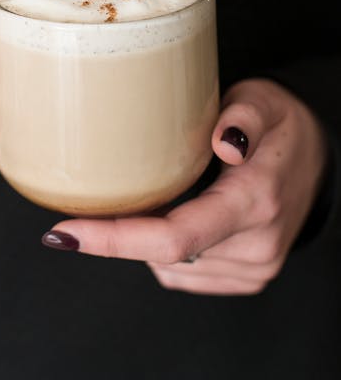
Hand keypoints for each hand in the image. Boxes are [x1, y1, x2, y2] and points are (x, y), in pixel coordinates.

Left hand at [42, 79, 327, 294]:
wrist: (319, 161)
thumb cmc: (282, 127)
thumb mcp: (264, 102)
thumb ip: (244, 116)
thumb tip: (224, 141)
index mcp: (254, 201)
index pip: (173, 236)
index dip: (112, 239)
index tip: (64, 232)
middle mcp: (254, 246)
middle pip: (162, 253)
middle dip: (121, 231)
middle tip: (96, 200)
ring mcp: (252, 269)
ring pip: (169, 265)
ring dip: (147, 237)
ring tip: (165, 193)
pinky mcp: (246, 278)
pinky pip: (184, 273)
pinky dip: (167, 249)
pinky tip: (180, 213)